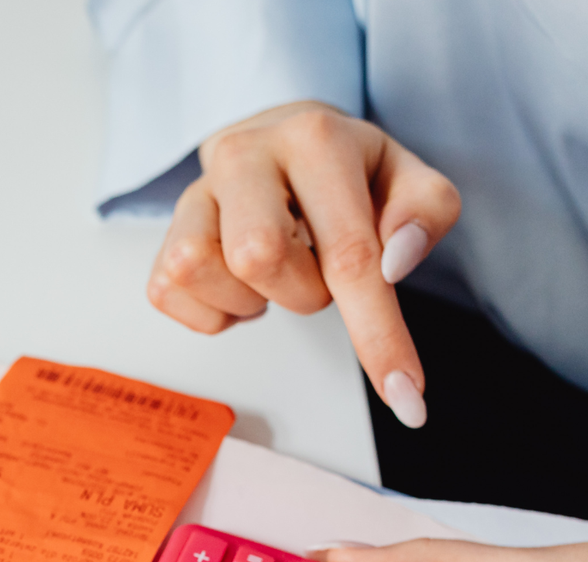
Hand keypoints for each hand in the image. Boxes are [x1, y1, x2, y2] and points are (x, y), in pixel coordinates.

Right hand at [147, 101, 461, 428]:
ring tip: (277, 274)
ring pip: (202, 272)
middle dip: (302, 292)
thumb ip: (425, 212)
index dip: (378, 334)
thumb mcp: (405, 176)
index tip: (406, 398)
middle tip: (318, 272)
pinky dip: (215, 311)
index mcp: (314, 139)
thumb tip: (394, 265)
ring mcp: (193, 194)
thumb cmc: (345, 171)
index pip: (348, 252)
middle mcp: (244, 155)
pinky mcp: (162, 233)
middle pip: (258, 258)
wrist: (276, 138)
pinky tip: (240, 285)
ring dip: (252, 298)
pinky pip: (169, 294)